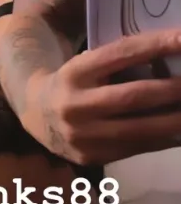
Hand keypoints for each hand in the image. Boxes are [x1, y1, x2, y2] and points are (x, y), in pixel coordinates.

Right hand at [35, 29, 180, 164]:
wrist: (36, 114)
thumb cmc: (75, 82)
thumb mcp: (87, 64)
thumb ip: (119, 64)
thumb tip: (171, 60)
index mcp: (75, 72)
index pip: (121, 54)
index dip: (157, 45)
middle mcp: (75, 104)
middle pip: (133, 96)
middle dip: (173, 90)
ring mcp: (82, 135)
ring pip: (139, 129)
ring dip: (176, 121)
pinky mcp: (91, 157)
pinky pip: (136, 149)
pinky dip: (164, 140)